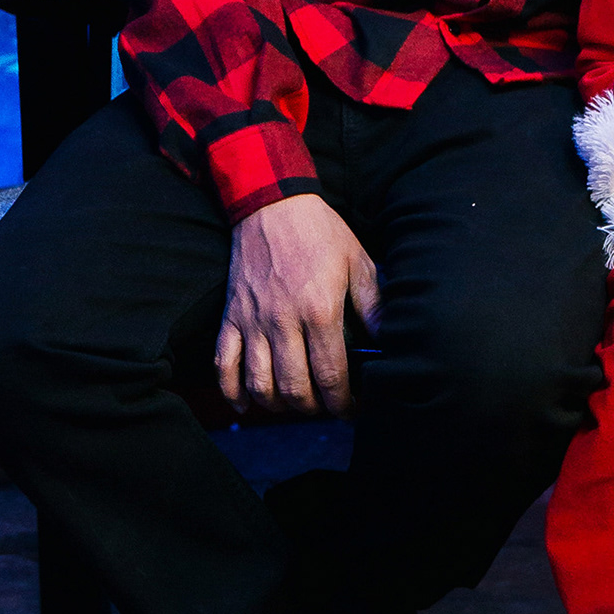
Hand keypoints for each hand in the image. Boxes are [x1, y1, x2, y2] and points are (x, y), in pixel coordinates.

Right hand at [216, 194, 379, 417]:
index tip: (353, 409)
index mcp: (319, 310)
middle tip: (326, 405)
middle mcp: (283, 321)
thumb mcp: (358, 263)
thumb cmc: (321, 234)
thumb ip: (374, 306)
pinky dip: (232, 392)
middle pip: (294, 388)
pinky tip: (248, 405)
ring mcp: (252, 321)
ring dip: (278, 405)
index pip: (331, 375)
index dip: (344, 402)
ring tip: (295, 403)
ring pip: (259, 384)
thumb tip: (391, 342)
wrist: (273, 205)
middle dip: (314, 408)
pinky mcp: (231, 317)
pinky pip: (223, 365)